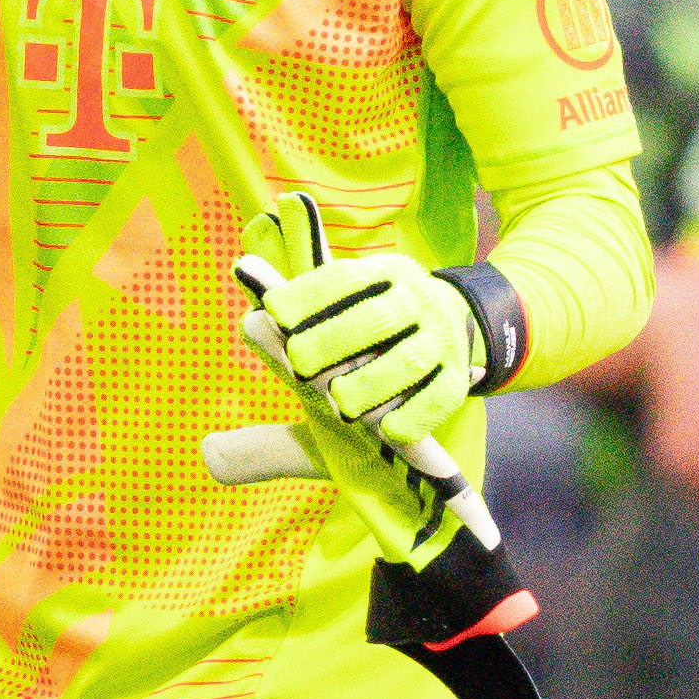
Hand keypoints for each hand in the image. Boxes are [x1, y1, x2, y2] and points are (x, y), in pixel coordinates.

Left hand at [236, 199, 486, 451]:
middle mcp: (417, 301)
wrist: (451, 327)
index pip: (345, 279)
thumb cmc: (372, 323)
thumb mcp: (347, 301)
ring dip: (370, 384)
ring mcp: (441, 340)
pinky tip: (388, 431)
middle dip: (333, 340)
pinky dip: (414, 416)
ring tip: (340, 405)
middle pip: (376, 318)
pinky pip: (438, 399)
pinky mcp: (457, 380)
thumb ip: (300, 300)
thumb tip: (242, 267)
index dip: (308, 294)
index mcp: (384, 274)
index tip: (273, 313)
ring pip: (408, 360)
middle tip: (297, 364)